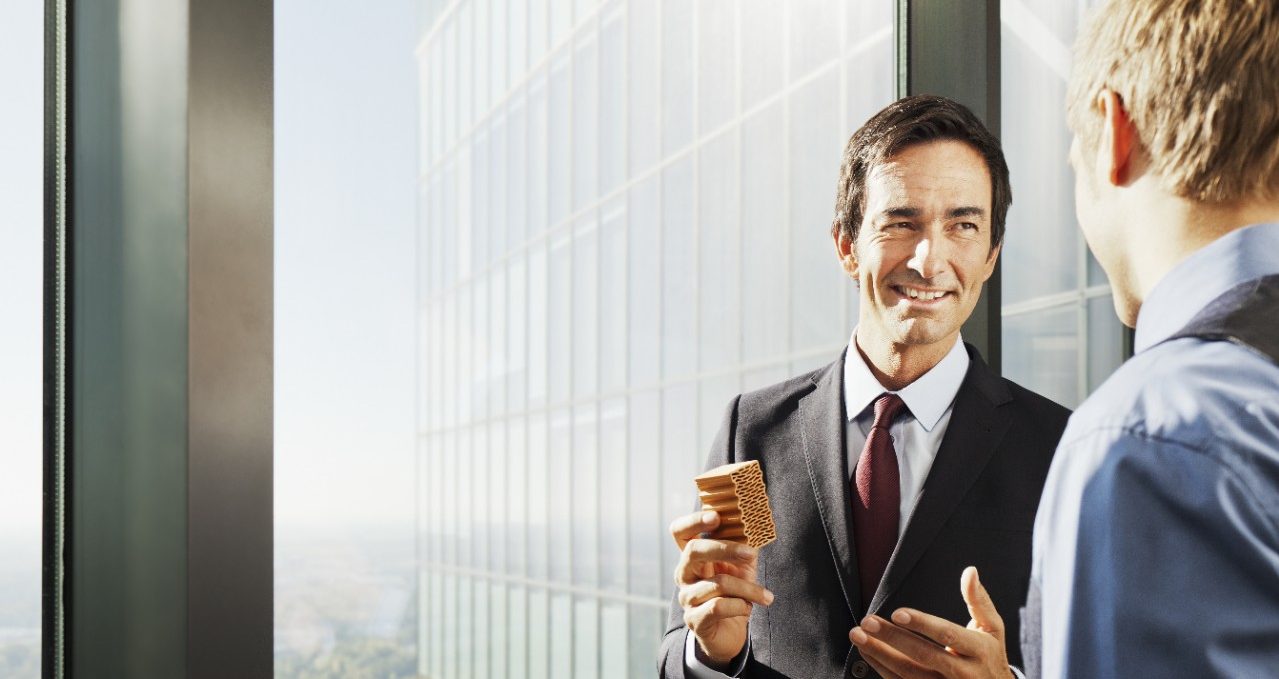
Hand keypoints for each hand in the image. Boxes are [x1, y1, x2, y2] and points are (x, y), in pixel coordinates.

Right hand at [670, 510, 772, 666]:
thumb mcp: (741, 567)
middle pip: (694, 550)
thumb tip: (757, 526)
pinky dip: (739, 606)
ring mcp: (686, 597)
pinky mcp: (694, 619)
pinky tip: (747, 609)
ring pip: (717, 583)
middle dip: (726, 549)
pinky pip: (718, 606)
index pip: (680, 532)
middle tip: (751, 554)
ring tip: (766, 596)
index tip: (716, 517)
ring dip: (748, 589)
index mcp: (693, 557)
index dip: (694, 521)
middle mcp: (684, 574)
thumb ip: (744, 547)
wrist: (730, 633)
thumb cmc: (735, 594)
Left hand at [849, 566, 1011, 678]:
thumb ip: (979, 600)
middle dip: (892, 638)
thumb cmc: (990, 656)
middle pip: (923, 655)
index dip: (922, 624)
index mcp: (979, 650)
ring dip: (880, 655)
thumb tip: (970, 571)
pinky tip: (867, 652)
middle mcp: (963, 673)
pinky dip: (881, 668)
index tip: (897, 613)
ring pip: (909, 674)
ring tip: (858, 636)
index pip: (947, 635)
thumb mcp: (992, 628)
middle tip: (866, 623)